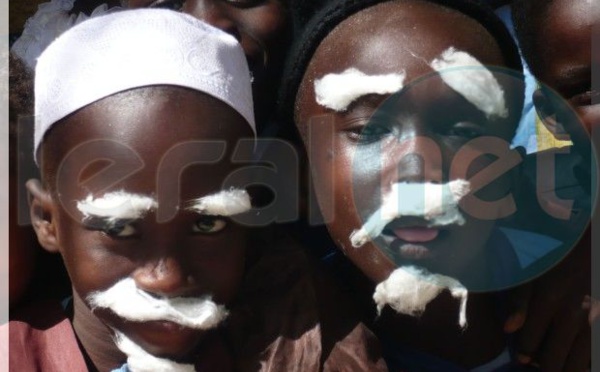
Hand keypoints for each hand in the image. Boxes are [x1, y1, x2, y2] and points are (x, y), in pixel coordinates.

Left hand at [504, 230, 591, 371]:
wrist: (591, 243)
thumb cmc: (555, 256)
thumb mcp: (531, 270)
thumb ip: (517, 300)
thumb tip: (508, 329)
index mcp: (549, 300)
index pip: (529, 345)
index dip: (523, 354)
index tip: (521, 355)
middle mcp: (575, 315)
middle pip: (552, 362)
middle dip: (542, 366)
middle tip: (537, 362)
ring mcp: (595, 321)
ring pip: (576, 365)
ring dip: (563, 367)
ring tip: (554, 363)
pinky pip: (594, 356)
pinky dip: (584, 361)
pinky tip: (574, 355)